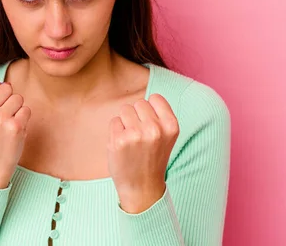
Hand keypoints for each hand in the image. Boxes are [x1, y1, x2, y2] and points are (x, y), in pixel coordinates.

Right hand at [0, 76, 30, 188]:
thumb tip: (6, 83)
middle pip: (7, 87)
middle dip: (8, 100)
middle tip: (0, 118)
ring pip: (18, 98)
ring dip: (16, 110)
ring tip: (6, 125)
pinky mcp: (15, 126)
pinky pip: (26, 110)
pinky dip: (24, 119)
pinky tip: (14, 131)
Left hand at [107, 93, 178, 212]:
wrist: (142, 187)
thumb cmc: (152, 158)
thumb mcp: (166, 136)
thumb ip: (159, 116)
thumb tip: (144, 98)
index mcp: (171, 125)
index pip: (155, 98)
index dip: (150, 110)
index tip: (150, 125)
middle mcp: (156, 128)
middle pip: (138, 103)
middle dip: (137, 116)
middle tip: (140, 137)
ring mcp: (137, 134)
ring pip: (124, 110)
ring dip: (125, 122)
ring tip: (132, 141)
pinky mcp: (119, 140)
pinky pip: (114, 121)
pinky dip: (115, 131)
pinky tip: (123, 146)